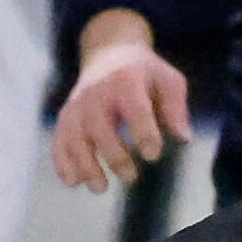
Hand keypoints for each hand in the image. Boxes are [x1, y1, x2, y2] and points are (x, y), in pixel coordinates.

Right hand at [53, 23, 190, 191]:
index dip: (143, 133)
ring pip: (74, 136)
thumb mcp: (168, 80)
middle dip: (113, 155)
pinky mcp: (66, 117)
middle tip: (131, 177)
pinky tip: (73, 182)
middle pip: (99, 126)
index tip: (152, 155)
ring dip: (84, 164)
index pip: (134, 108)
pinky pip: (59, 139)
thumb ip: (176, 107)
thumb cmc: (145, 74)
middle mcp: (96, 93)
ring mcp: (78, 105)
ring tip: (100, 188)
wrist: (108, 53)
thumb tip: (183, 137)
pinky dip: (62, 161)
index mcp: (126, 81)